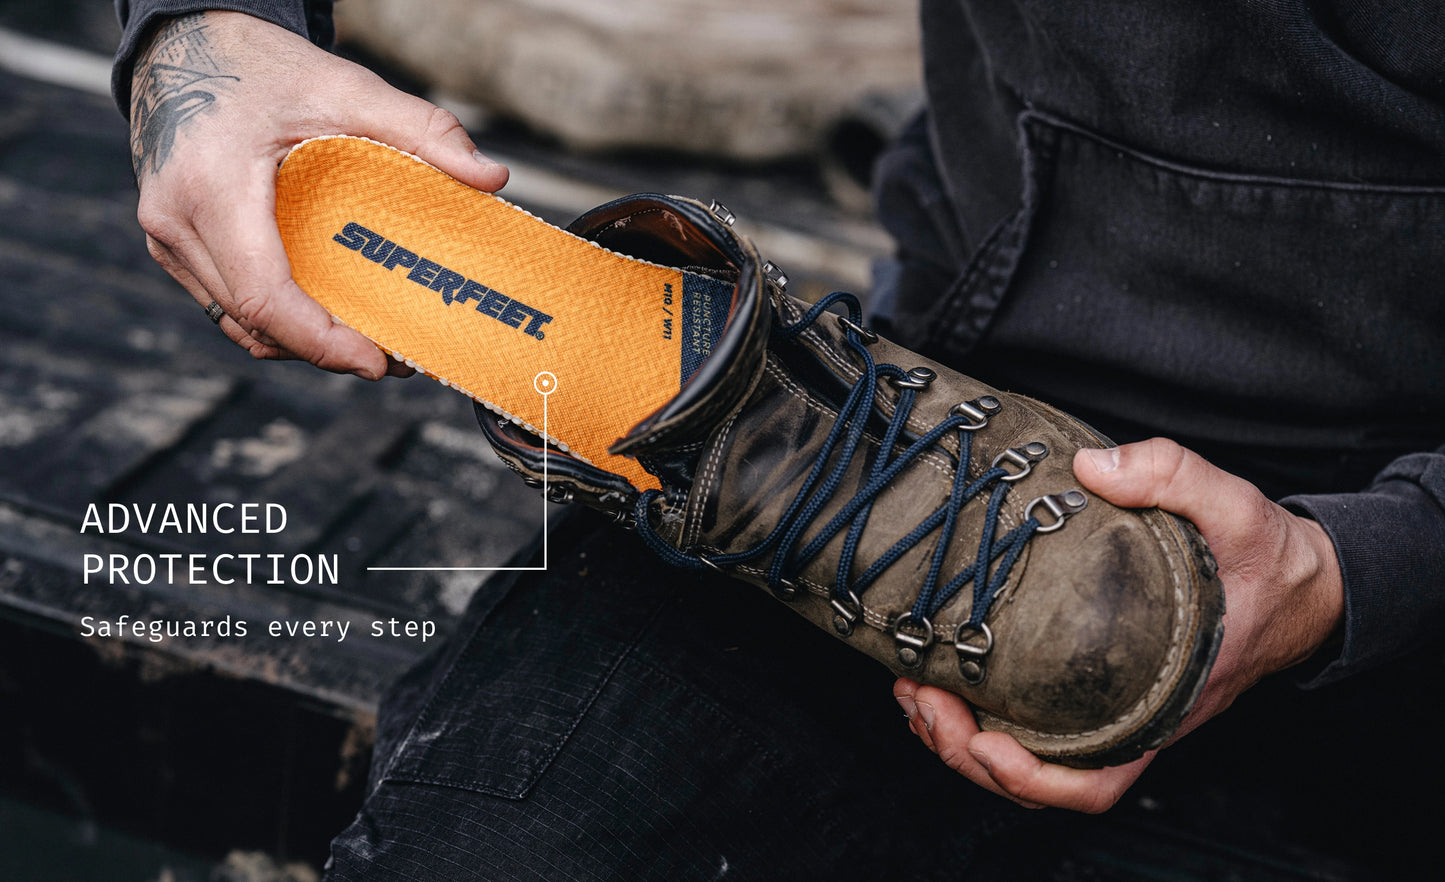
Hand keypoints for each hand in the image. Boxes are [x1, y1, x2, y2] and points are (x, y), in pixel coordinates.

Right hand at [128, 11, 508, 377]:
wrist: (186, 46)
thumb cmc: (261, 65)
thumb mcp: (345, 87)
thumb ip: (423, 129)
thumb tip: (492, 177)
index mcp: (213, 188)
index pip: (266, 296)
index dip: (322, 342)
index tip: (376, 362)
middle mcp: (176, 223)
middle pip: (256, 323)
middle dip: (327, 349)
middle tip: (398, 355)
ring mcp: (168, 240)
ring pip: (238, 323)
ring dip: (301, 342)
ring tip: (371, 341)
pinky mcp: (174, 246)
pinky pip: (226, 305)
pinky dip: (276, 320)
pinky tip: (329, 315)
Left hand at [894, 437, 1344, 811]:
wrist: (1297, 583)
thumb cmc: (1265, 560)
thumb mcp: (1234, 506)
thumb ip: (1170, 475)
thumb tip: (1091, 468)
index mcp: (1164, 700)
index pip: (1100, 780)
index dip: (1035, 778)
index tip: (985, 742)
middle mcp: (1132, 720)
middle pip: (1040, 780)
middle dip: (967, 752)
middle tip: (918, 698)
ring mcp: (1110, 710)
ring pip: (1028, 759)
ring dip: (962, 739)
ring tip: (912, 692)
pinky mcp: (1093, 689)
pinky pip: (1034, 727)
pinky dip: (982, 715)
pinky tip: (942, 678)